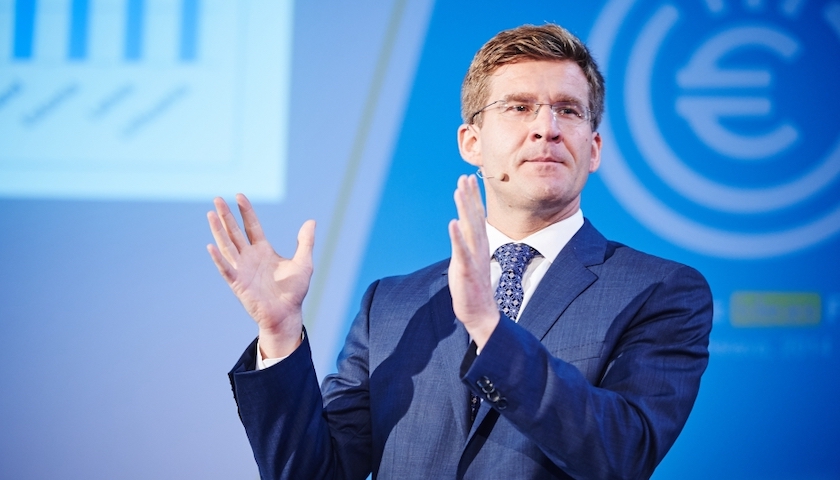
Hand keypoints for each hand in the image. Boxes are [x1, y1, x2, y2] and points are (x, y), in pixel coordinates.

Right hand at [206, 194, 314, 357]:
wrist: (287, 314)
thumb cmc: (294, 291)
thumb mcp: (304, 263)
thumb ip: (305, 242)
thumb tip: (311, 221)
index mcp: (264, 251)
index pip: (252, 226)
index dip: (246, 212)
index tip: (239, 196)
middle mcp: (250, 257)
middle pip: (235, 232)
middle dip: (226, 216)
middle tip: (217, 199)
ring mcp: (242, 270)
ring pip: (227, 246)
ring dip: (218, 231)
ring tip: (210, 214)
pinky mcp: (238, 283)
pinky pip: (226, 269)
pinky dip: (218, 259)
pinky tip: (211, 246)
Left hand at [448, 175, 498, 347]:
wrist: (480, 314)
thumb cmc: (472, 288)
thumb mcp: (468, 260)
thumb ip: (466, 244)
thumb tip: (461, 228)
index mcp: (479, 245)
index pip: (477, 216)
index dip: (473, 197)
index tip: (468, 179)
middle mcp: (479, 248)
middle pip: (475, 217)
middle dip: (469, 196)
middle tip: (464, 177)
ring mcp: (474, 259)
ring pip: (469, 230)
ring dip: (464, 209)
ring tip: (459, 191)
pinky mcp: (466, 271)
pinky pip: (462, 252)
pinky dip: (457, 237)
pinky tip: (452, 223)